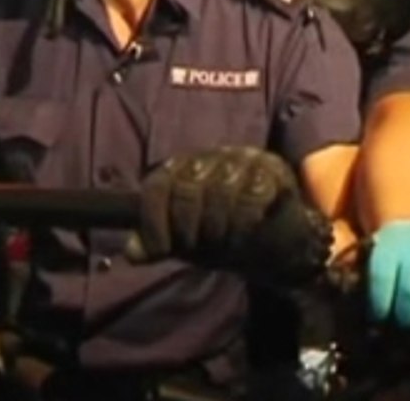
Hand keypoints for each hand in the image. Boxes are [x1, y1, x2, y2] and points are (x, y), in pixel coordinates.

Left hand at [127, 147, 330, 283]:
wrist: (278, 246)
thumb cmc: (227, 239)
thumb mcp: (187, 245)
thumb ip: (159, 244)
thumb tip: (131, 252)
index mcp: (183, 169)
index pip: (158, 185)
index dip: (153, 220)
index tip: (161, 249)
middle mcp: (211, 158)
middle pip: (187, 187)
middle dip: (189, 227)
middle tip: (199, 247)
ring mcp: (243, 159)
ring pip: (221, 190)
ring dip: (220, 227)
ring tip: (225, 242)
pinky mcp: (273, 170)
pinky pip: (253, 194)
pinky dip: (247, 221)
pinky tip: (248, 232)